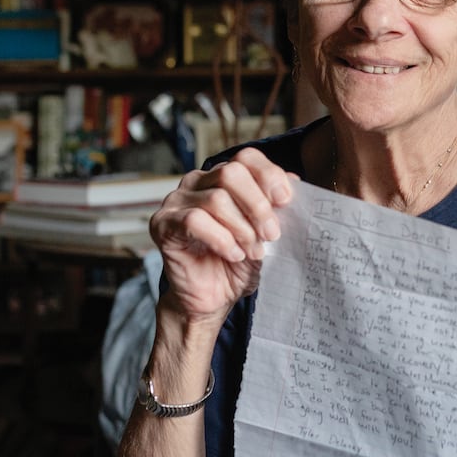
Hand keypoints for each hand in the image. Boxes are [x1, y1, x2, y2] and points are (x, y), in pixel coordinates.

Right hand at [149, 148, 294, 327]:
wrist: (213, 299)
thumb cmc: (238, 262)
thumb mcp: (265, 231)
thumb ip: (275, 204)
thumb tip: (293, 180)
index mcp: (222, 176)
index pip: (246, 157)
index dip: (268, 176)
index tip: (285, 201)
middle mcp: (197, 182)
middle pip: (231, 173)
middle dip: (258, 206)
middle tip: (272, 234)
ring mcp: (177, 201)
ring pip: (216, 199)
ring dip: (242, 229)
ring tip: (253, 251)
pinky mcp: (163, 224)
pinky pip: (194, 221)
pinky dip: (221, 239)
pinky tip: (233, 254)